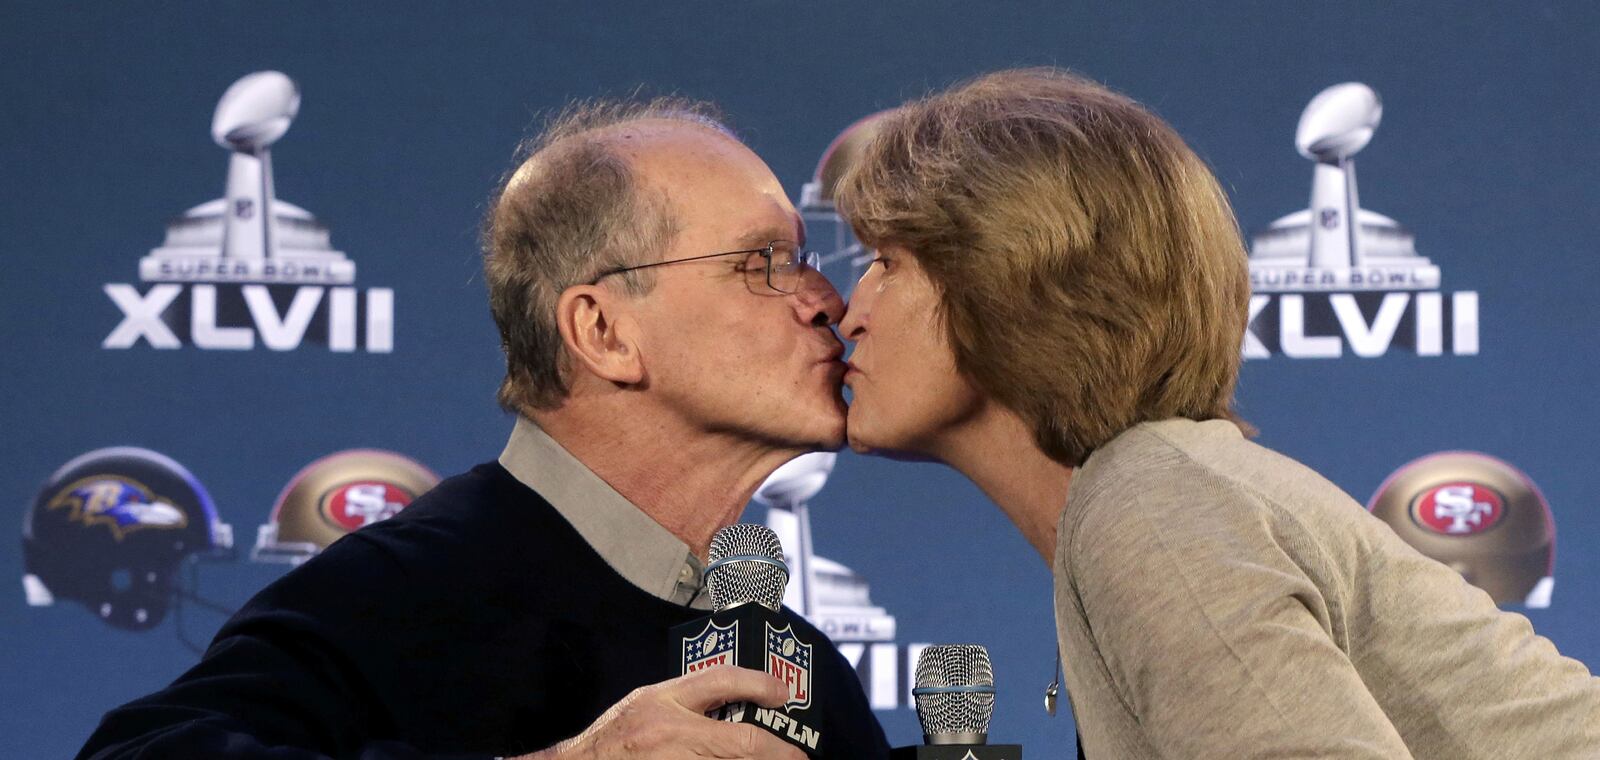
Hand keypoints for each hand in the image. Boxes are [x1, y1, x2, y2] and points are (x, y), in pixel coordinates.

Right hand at [516, 666, 805, 759]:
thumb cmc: (611, 741)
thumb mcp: (647, 704)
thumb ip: (687, 702)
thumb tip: (734, 702)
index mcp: (664, 700)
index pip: (721, 680)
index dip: (759, 684)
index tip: (783, 692)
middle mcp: (671, 731)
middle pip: (741, 741)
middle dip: (777, 751)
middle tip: (798, 755)